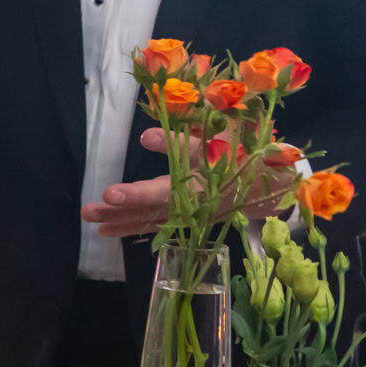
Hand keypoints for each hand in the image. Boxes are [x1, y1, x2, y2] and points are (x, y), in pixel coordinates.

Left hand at [83, 126, 296, 238]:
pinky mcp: (189, 219)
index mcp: (208, 180)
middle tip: (91, 210)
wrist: (277, 188)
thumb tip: (146, 137)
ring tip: (89, 218)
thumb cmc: (250, 155)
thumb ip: (190, 139)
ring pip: (153, 218)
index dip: (145, 184)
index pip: (174, 181)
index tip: (120, 177)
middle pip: (157, 205)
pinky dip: (132, 226)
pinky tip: (106, 229)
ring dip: (120, 219)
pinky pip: (157, 225)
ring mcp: (192, 213)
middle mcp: (198, 201)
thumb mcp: (229, 138)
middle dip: (124, 206)